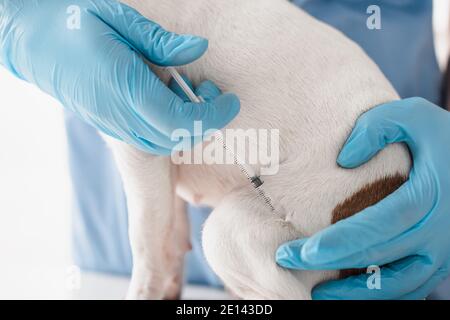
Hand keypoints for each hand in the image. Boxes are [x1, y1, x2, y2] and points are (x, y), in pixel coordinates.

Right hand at [0, 0, 239, 154]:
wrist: (33, 43)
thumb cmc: (72, 22)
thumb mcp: (118, 17)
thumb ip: (160, 41)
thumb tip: (199, 48)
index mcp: (122, 85)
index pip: (178, 120)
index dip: (211, 116)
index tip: (230, 101)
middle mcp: (118, 114)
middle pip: (175, 138)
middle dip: (206, 123)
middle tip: (216, 94)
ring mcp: (113, 124)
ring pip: (163, 144)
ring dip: (189, 127)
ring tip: (195, 95)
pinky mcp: (111, 126)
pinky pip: (149, 140)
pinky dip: (171, 129)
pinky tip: (172, 101)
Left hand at [276, 97, 449, 299]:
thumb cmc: (441, 136)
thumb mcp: (411, 116)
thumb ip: (376, 129)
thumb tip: (343, 160)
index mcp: (428, 196)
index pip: (376, 227)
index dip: (337, 243)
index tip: (299, 251)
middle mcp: (438, 232)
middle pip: (377, 258)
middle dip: (329, 265)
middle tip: (288, 262)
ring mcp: (443, 252)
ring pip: (397, 285)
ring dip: (355, 294)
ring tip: (316, 295)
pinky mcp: (441, 261)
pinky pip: (411, 287)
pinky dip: (381, 294)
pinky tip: (352, 292)